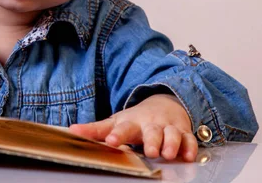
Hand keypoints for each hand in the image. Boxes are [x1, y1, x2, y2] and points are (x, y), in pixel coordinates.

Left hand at [69, 94, 197, 161]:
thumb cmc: (135, 120)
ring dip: (170, 144)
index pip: (123, 128)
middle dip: (152, 140)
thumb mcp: (115, 122)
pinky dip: (190, 147)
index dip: (118, 135)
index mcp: (131, 123)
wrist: (163, 105)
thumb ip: (95, 130)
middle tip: (150, 151)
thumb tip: (71, 131)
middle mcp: (150, 125)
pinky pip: (188, 139)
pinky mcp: (183, 132)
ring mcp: (168, 128)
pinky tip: (189, 156)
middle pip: (152, 132)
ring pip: (172, 134)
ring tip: (167, 154)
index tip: (112, 141)